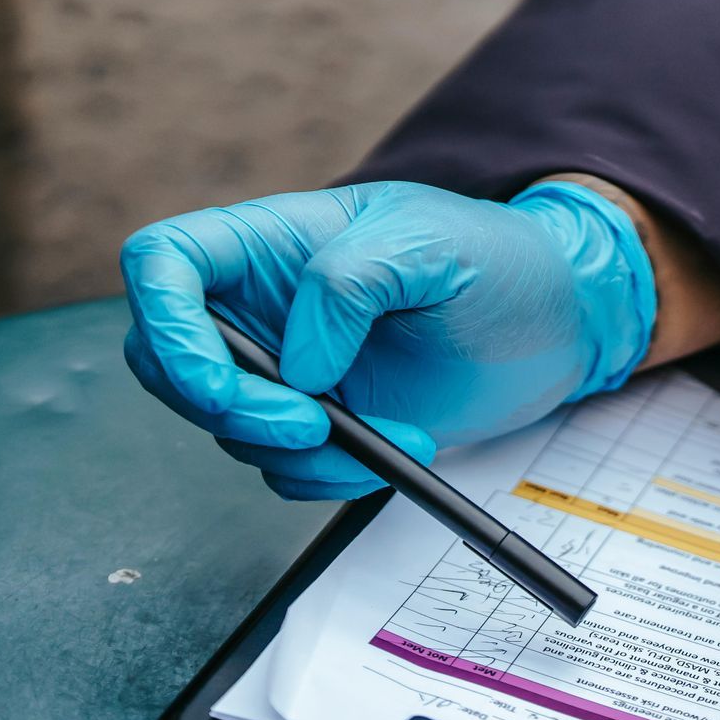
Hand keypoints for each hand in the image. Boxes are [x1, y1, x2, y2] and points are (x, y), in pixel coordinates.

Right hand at [119, 180, 655, 498]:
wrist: (558, 322)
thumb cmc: (498, 258)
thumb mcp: (430, 241)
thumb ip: (349, 281)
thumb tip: (296, 364)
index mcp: (268, 242)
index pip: (160, 265)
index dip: (163, 324)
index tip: (213, 382)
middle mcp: (262, 308)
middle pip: (169, 364)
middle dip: (231, 410)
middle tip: (315, 427)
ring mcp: (290, 372)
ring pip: (230, 430)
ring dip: (303, 452)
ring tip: (399, 432)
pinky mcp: (329, 425)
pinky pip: (288, 470)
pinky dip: (336, 477)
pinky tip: (404, 450)